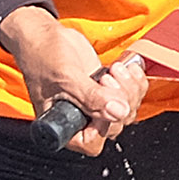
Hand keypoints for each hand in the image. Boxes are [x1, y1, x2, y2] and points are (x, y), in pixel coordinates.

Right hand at [0, 7, 141, 153]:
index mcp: (64, 127)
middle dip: (119, 100)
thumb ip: (91, 97)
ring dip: (129, 88)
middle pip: (115, 126)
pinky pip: (132, 95)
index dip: (103, 124)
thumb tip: (118, 112)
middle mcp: (82, 120)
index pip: (92, 143)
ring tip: (113, 70)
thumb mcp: (66, 77)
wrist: (45, 36)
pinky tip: (125, 67)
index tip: (103, 100)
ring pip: (127, 110)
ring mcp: (96, 106)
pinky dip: (135, 80)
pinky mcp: (108, 91)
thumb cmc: (43, 57)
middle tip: (106, 78)